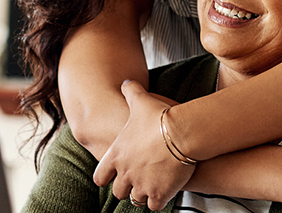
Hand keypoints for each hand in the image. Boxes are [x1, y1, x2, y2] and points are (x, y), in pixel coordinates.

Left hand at [92, 80, 193, 210]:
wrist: (182, 132)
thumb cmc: (160, 116)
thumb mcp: (141, 100)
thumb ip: (131, 92)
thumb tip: (127, 82)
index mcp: (116, 156)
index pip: (100, 176)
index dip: (105, 178)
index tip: (110, 178)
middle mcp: (125, 173)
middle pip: (118, 191)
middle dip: (126, 188)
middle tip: (135, 182)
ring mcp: (142, 185)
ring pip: (136, 200)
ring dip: (142, 195)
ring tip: (151, 189)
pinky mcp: (160, 193)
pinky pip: (155, 206)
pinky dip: (159, 201)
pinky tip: (165, 193)